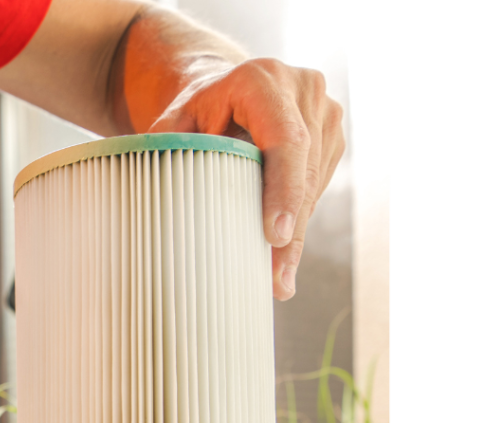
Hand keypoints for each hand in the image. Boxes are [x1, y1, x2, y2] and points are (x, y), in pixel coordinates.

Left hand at [147, 58, 344, 300]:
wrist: (220, 91)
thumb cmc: (193, 115)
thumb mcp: (174, 125)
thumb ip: (168, 155)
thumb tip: (156, 206)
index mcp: (261, 80)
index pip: (284, 139)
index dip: (283, 189)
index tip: (275, 235)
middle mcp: (301, 88)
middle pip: (303, 170)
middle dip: (291, 230)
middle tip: (277, 280)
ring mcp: (322, 111)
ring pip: (315, 184)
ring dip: (297, 234)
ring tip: (278, 279)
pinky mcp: (329, 135)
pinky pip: (317, 187)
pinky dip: (299, 220)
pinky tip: (281, 251)